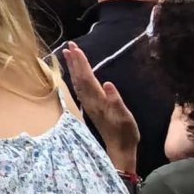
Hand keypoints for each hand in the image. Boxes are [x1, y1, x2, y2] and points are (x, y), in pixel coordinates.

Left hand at [63, 42, 141, 176]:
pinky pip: (79, 88)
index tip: (76, 49)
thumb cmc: (125, 132)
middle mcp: (90, 100)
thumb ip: (116, 100)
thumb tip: (108, 83)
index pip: (87, 77)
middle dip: (74, 61)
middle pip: (79, 77)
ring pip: (77, 82)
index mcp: (98, 100)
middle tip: (69, 45)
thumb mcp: (125, 116)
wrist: (120, 148)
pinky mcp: (90, 107)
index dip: (81, 63)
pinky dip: (76, 77)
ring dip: (73, 67)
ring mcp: (89, 104)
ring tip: (68, 54)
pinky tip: (75, 74)